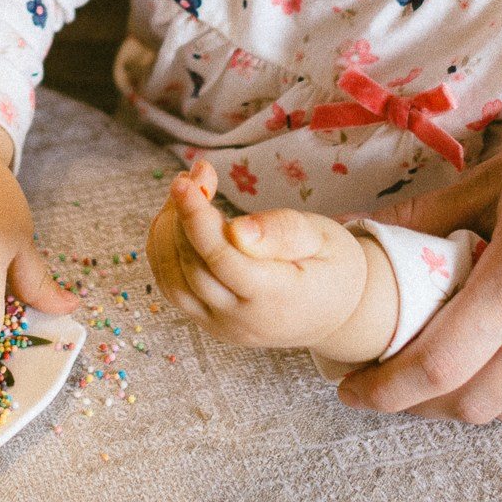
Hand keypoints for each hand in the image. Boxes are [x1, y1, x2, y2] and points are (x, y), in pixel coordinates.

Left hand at [147, 162, 395, 363]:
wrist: (337, 312)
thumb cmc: (332, 266)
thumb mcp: (323, 238)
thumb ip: (284, 233)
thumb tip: (237, 230)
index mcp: (279, 298)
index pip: (223, 260)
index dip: (196, 219)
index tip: (185, 183)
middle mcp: (245, 320)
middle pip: (192, 268)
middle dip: (182, 214)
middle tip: (194, 174)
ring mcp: (224, 327)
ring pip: (173, 281)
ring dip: (166, 231)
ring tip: (185, 191)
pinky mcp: (210, 323)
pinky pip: (174, 290)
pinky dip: (164, 251)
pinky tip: (176, 219)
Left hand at [337, 37, 501, 421]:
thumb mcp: (493, 176)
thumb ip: (427, 217)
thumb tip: (363, 233)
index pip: (439, 367)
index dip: (385, 389)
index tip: (352, 388)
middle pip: (473, 403)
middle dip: (417, 403)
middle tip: (386, 380)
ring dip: (468, 402)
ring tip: (437, 374)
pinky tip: (496, 361)